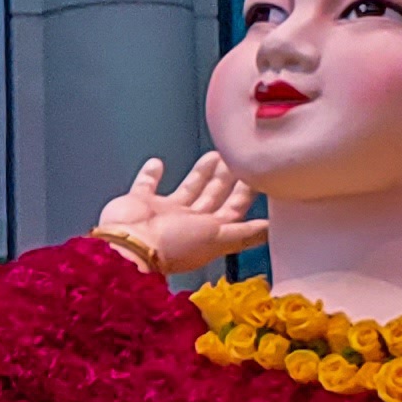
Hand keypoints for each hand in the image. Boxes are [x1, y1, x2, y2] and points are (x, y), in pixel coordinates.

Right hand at [94, 152, 267, 277]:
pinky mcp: (140, 202)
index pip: (234, 210)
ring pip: (187, 189)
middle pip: (213, 197)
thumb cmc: (173, 245)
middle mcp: (188, 222)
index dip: (246, 195)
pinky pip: (146, 185)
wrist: (129, 245)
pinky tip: (157, 163)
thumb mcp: (218, 238)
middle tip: (237, 158)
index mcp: (208, 231)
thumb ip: (245, 233)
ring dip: (200, 174)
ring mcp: (163, 212)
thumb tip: (272, 230)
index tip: (258, 177)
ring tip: (214, 155)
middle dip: (226, 179)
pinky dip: (151, 175)